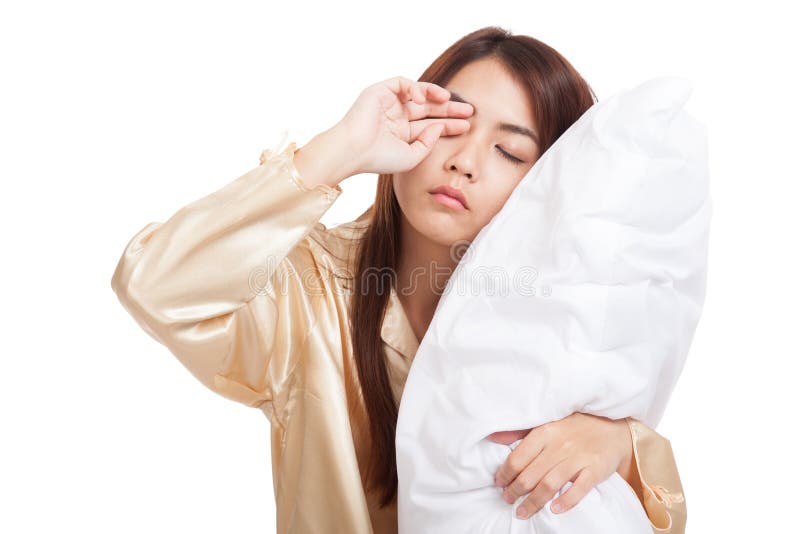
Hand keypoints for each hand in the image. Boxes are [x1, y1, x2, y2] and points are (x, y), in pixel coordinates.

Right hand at [334, 75, 473, 174]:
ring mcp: (388, 104)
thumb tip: (439, 126)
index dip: (449, 125)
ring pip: (418, 93)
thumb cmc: (379, 158)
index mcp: (402, 134)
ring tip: (449, 99)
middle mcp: (396, 117)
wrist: (354, 150)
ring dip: (435, 94)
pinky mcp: (379, 91)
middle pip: (429, 109)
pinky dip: (415, 88)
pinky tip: (424, 98)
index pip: (430, 126)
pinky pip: (402, 83)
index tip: (467, 126)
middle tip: (469, 110)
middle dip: (449, 108)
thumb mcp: (412, 157)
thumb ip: (428, 143)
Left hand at [488, 413, 631, 519]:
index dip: (505, 474)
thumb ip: (520, 431)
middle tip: (507, 500)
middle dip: (515, 491)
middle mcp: (559, 445)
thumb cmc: (574, 427)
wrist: (612, 428)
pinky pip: (579, 489)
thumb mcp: (547, 422)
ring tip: (522, 512)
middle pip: (530, 475)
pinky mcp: (595, 469)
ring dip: (533, 502)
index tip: (499, 483)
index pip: (518, 457)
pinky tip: (554, 510)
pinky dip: (566, 501)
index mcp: (545, 432)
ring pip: (550, 484)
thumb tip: (494, 437)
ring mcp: (578, 457)